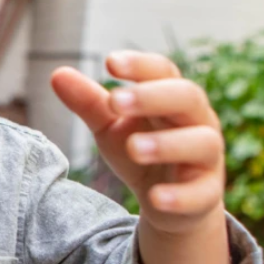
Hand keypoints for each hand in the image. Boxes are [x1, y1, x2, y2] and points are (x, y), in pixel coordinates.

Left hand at [49, 50, 225, 232]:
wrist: (167, 201)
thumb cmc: (140, 150)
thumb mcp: (110, 126)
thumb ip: (88, 102)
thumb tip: (57, 74)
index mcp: (172, 98)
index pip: (163, 71)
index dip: (140, 66)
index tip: (110, 62)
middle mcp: (197, 121)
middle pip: (187, 98)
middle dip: (152, 97)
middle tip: (115, 101)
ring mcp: (206, 158)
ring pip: (202, 143)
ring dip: (167, 144)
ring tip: (134, 148)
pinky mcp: (206, 194)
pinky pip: (201, 194)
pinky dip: (179, 195)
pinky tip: (155, 197)